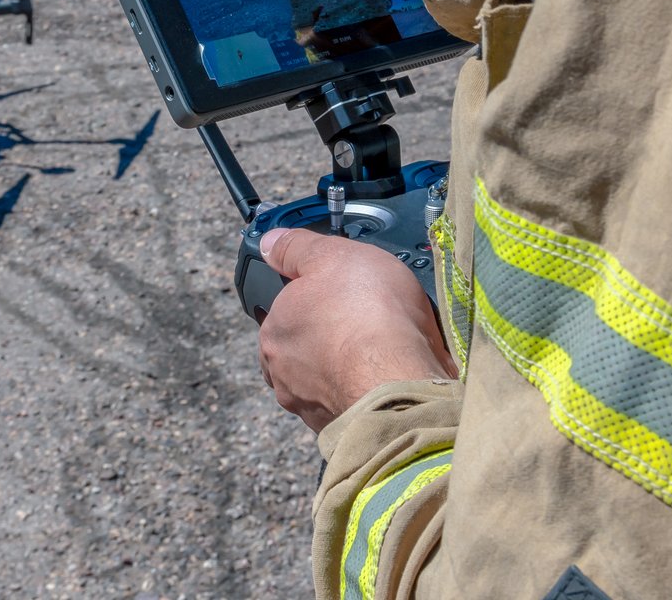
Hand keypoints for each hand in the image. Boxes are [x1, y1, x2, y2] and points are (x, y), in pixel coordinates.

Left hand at [256, 227, 456, 432]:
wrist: (401, 382)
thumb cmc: (368, 315)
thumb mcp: (332, 256)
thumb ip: (297, 248)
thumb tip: (270, 242)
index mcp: (275, 331)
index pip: (287, 312)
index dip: (318, 300)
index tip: (344, 297)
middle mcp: (283, 374)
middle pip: (306, 348)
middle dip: (331, 338)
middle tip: (367, 323)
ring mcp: (311, 407)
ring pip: (328, 379)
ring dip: (349, 368)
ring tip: (384, 353)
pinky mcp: (342, 430)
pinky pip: (353, 403)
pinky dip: (366, 393)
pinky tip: (388, 379)